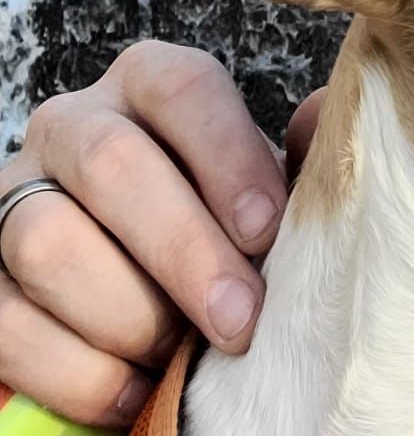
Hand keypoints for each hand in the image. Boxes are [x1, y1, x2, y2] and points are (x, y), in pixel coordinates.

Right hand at [0, 43, 315, 427]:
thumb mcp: (258, 183)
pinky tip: (133, 393)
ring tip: (179, 354)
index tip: (266, 229)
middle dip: (183, 251)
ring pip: (49, 244)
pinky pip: (8, 326)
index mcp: (149, 82)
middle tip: (240, 319)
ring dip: (126, 314)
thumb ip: (294, 159)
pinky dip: (77, 374)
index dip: (227, 157)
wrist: (140, 281)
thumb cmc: (216, 220)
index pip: (184, 89)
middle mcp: (73, 125)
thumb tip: (321, 123)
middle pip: (112, 166)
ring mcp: (16, 197)